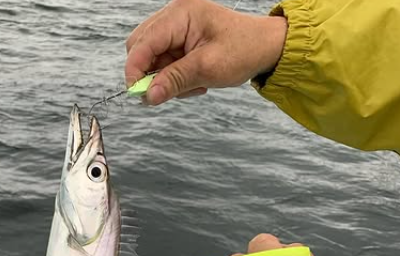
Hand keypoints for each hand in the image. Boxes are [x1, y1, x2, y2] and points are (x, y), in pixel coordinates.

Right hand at [125, 0, 286, 105]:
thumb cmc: (243, 50)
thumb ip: (174, 81)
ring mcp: (176, 29)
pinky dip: (175, 78)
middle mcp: (174, 17)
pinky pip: (165, 64)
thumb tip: (148, 96)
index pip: (142, 43)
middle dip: (150, 75)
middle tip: (169, 92)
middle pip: (140, 49)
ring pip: (151, 60)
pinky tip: (196, 80)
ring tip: (194, 84)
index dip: (135, 71)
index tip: (138, 94)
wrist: (265, 47)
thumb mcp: (207, 69)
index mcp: (180, 14)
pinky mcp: (180, 41)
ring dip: (166, 79)